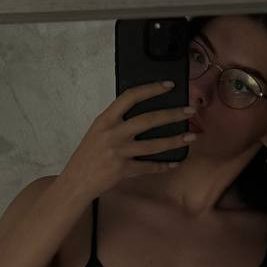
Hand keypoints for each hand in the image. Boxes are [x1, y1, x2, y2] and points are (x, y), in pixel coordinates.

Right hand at [60, 80, 194, 196]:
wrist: (76, 181)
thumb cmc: (87, 156)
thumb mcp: (97, 131)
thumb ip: (116, 122)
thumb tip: (141, 115)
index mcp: (105, 119)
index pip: (130, 97)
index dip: (151, 89)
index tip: (168, 86)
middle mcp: (113, 133)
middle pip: (148, 119)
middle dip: (173, 114)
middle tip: (190, 110)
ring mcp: (118, 152)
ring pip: (153, 145)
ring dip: (175, 140)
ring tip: (191, 136)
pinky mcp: (122, 170)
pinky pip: (148, 167)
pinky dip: (162, 166)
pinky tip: (174, 163)